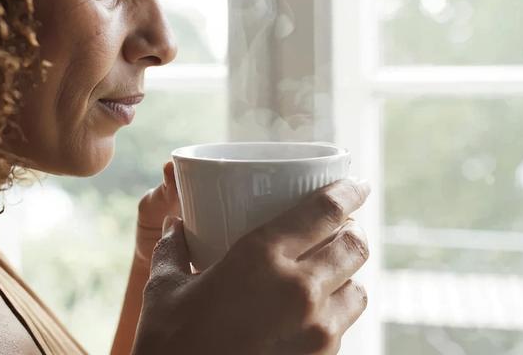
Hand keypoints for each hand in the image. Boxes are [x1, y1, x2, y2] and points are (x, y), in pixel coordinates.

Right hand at [133, 179, 370, 354]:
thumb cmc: (169, 345)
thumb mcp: (164, 290)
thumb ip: (173, 249)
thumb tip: (174, 225)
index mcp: (261, 258)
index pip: (326, 210)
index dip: (349, 192)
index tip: (357, 184)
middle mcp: (299, 289)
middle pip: (354, 245)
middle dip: (353, 230)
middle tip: (340, 226)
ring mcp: (317, 331)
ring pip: (358, 289)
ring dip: (348, 274)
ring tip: (329, 271)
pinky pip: (343, 326)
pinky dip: (336, 312)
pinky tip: (311, 313)